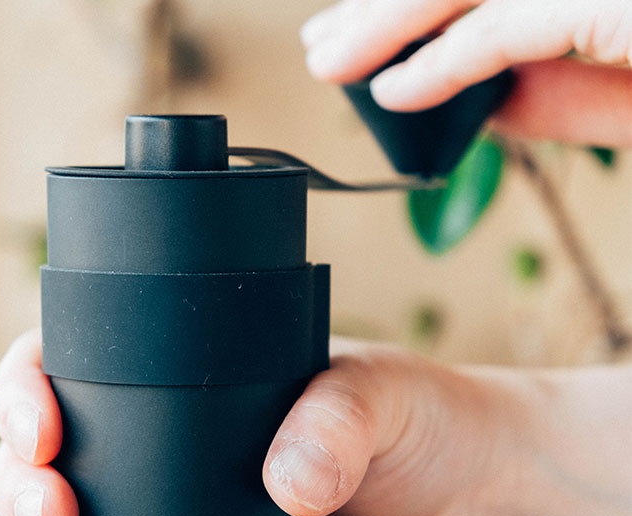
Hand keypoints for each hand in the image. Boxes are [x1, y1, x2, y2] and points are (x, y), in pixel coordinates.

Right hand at [0, 330, 631, 515]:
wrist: (460, 508)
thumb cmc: (418, 425)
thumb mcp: (378, 398)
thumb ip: (336, 424)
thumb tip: (285, 486)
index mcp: (176, 379)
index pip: (66, 372)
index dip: (25, 397)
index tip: (42, 435)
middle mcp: (151, 454)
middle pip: (39, 472)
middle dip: (20, 504)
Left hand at [301, 0, 631, 146]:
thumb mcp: (603, 86)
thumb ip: (539, 82)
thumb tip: (461, 94)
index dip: (406, 4)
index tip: (351, 30)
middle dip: (383, 7)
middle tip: (323, 43)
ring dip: (389, 24)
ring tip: (332, 66)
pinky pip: (510, 23)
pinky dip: (446, 61)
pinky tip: (394, 91)